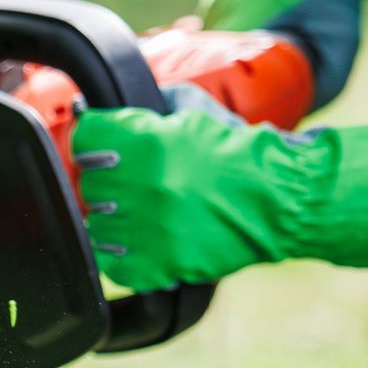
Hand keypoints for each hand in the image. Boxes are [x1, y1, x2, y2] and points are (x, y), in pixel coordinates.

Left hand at [71, 85, 367, 291]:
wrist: (280, 199)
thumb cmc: (240, 153)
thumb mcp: (199, 112)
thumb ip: (158, 102)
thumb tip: (117, 104)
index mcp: (149, 143)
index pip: (87, 139)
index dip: (94, 142)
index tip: (102, 148)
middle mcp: (144, 186)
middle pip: (90, 185)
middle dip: (107, 182)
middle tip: (128, 184)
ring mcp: (150, 230)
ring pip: (97, 227)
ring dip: (113, 220)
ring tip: (138, 214)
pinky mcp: (160, 265)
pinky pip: (114, 265)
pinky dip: (121, 256)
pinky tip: (140, 242)